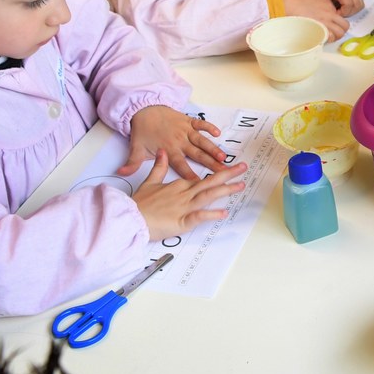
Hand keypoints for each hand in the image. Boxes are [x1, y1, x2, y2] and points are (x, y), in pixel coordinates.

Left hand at [121, 106, 224, 179]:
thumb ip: (132, 164)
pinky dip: (209, 127)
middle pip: (197, 155)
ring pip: (201, 141)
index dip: (190, 175)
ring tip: (223, 157)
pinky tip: (218, 133)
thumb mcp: (136, 149)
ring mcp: (185, 130)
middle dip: (210, 164)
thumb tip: (120, 174)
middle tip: (222, 173)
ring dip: (212, 149)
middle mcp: (179, 141)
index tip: (199, 184)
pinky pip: (200, 124)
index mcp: (168, 150)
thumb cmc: (142, 131)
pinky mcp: (188, 121)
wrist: (143, 109)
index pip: (181, 165)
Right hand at [131, 151, 246, 240]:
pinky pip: (199, 216)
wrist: (129, 217)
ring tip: (240, 186)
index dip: (217, 173)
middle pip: (210, 182)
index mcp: (178, 185)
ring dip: (226, 190)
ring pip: (208, 196)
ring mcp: (184, 207)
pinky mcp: (181, 221)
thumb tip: (162, 151)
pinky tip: (224, 212)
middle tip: (244, 168)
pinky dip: (211, 214)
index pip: (201, 178)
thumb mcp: (149, 182)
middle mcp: (184, 193)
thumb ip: (159, 167)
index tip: (229, 167)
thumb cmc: (140, 203)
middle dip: (228, 174)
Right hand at [281, 0, 350, 39]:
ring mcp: (325, 21)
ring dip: (335, 37)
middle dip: (340, 32)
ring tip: (326, 38)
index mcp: (328, 6)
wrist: (286, 4)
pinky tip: (320, 39)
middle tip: (332, 35)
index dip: (336, 24)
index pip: (339, 18)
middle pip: (345, 25)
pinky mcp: (320, 28)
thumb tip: (323, 20)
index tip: (330, 27)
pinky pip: (330, 37)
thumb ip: (321, 11)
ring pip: (340, 33)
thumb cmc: (294, 3)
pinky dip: (327, 40)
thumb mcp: (313, 3)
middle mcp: (329, 13)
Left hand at [310, 0, 362, 15]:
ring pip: (360, 4)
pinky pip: (360, 3)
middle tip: (338, 12)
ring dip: (352, 11)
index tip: (335, 12)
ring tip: (342, 10)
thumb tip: (336, 15)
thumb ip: (328, 5)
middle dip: (348, 13)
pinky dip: (355, 8)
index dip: (343, 12)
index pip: (348, 3)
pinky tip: (346, 7)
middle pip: (356, 5)